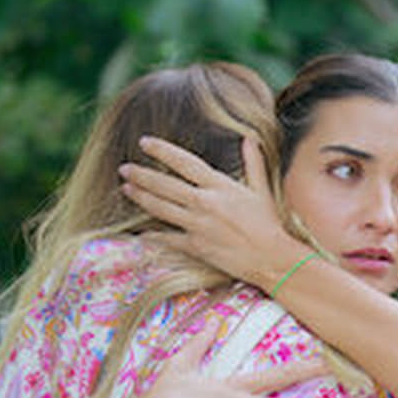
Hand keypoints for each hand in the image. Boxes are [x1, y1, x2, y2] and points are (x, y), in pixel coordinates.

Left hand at [118, 136, 305, 292]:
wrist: (272, 259)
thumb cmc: (270, 225)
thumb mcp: (262, 191)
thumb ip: (254, 163)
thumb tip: (250, 138)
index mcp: (221, 186)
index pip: (185, 162)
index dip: (162, 151)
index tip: (144, 142)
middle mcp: (205, 203)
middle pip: (165, 185)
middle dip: (141, 175)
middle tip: (124, 168)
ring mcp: (198, 225)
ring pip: (161, 208)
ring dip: (141, 197)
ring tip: (126, 189)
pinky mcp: (196, 246)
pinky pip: (168, 239)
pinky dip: (153, 236)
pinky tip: (141, 232)